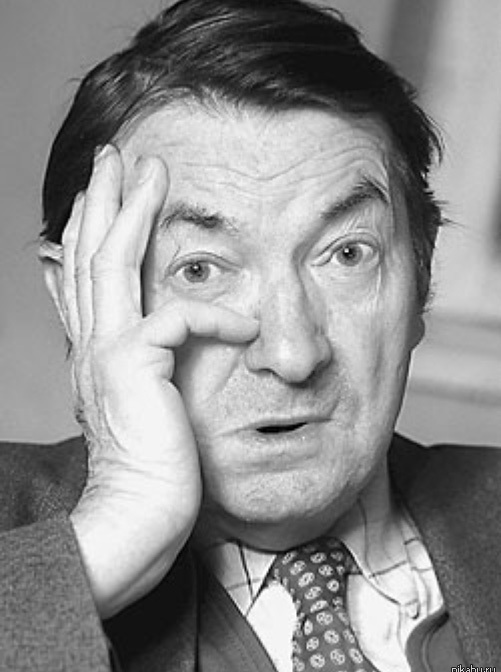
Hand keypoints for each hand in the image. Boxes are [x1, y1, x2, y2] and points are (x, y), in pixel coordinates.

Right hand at [61, 145, 257, 617]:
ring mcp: (107, 353)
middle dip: (101, 200)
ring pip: (110, 262)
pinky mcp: (135, 366)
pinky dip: (214, 314)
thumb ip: (151, 368)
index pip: (85, 277)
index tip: (100, 196)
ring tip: (149, 169)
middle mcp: (93, 345)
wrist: (141, 515)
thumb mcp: (149, 408)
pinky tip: (245, 322)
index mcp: (98, 353)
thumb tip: (161, 340)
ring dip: (129, 211)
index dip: (89, 231)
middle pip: (89, 254)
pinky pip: (178, 319)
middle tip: (110, 156)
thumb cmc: (157, 469)